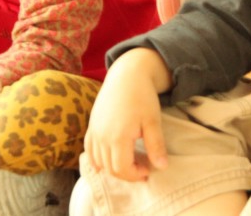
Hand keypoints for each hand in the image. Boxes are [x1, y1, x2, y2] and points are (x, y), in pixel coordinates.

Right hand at [84, 51, 169, 181]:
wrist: (127, 74)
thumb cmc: (142, 96)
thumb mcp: (153, 121)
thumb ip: (156, 145)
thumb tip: (161, 167)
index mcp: (118, 137)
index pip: (122, 169)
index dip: (135, 175)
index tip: (148, 169)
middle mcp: (102, 136)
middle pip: (110, 168)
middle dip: (126, 173)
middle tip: (141, 168)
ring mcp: (94, 131)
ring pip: (98, 161)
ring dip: (113, 168)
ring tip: (129, 162)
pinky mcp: (91, 125)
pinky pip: (89, 149)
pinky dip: (96, 159)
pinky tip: (103, 163)